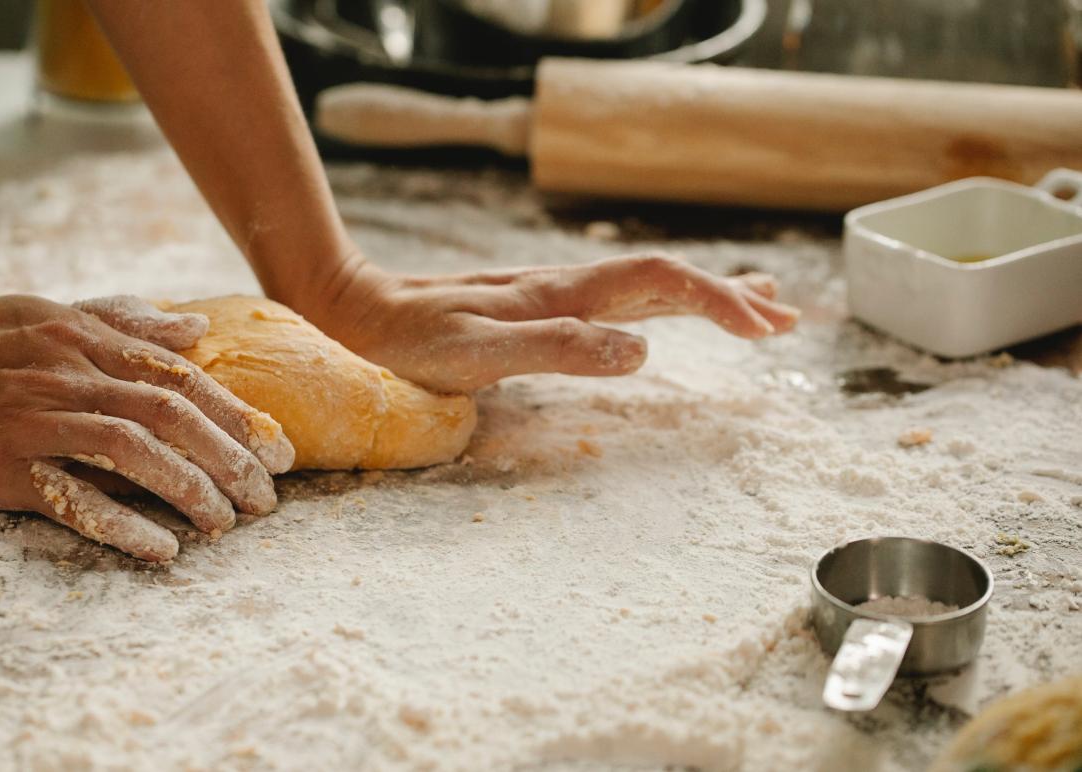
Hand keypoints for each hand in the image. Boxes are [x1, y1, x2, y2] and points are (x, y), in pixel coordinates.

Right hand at [0, 295, 294, 561]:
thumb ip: (121, 320)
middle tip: (268, 499)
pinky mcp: (5, 466)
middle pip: (173, 415)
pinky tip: (163, 549)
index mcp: (86, 340)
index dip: (239, 416)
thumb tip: (193, 329)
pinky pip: (75, 497)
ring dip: (192, 490)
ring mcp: (39, 421)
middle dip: (232, 459)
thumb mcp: (45, 312)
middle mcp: (71, 376)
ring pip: (136, 452)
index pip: (182, 377)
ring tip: (227, 524)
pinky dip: (124, 522)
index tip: (280, 450)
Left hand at [291, 253, 799, 392]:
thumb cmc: (411, 342)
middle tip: (788, 319)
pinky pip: (616, 300)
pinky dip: (661, 304)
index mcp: (564, 294)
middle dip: (731, 297)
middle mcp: (566, 287)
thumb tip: (644, 350)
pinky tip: (662, 315)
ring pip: (646, 286)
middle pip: (667, 278)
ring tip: (758, 309)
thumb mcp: (479, 355)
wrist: (360, 311)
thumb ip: (558, 349)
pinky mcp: (537, 309)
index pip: (662, 282)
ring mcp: (554, 295)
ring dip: (705, 296)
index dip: (720, 300)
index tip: (767, 331)